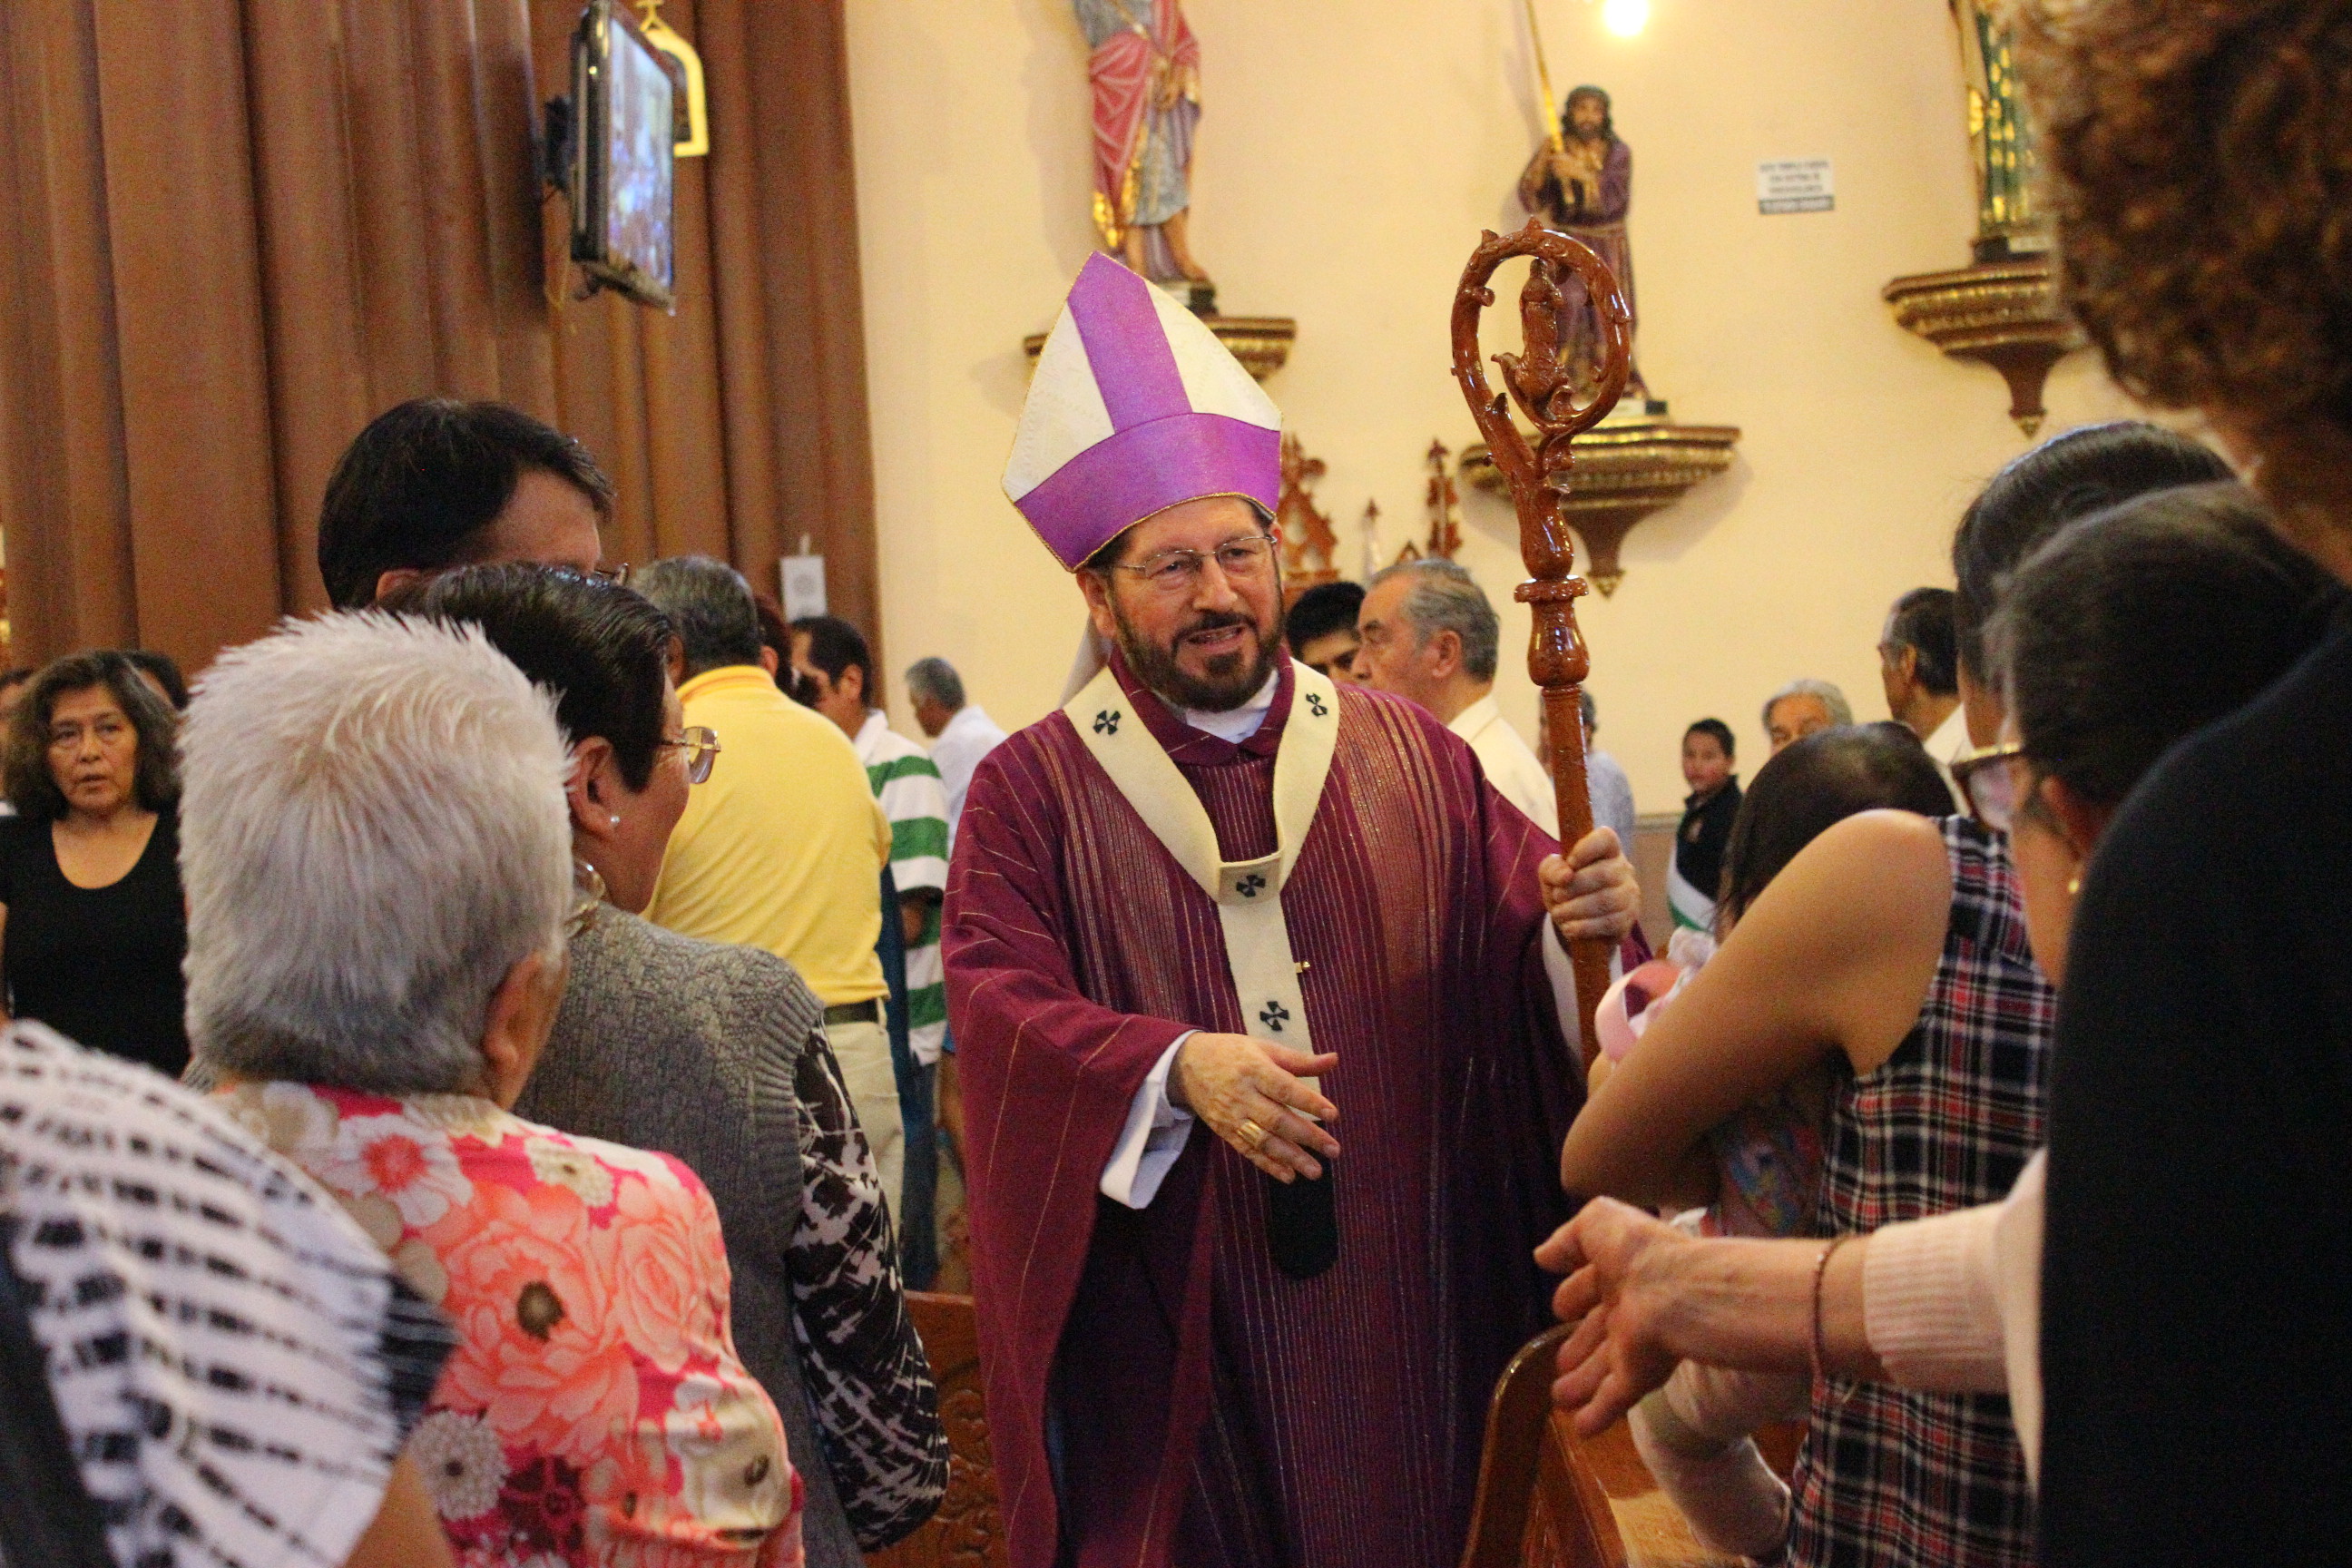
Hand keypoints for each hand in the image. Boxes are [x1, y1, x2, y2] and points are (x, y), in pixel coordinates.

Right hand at [1170, 1032, 1339, 1182]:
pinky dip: (1268, 1165)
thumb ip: (1299, 1060)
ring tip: (1315, 1171)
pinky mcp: (1225, 1130)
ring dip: (1290, 1158)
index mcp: (1254, 1069)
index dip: (1309, 1102)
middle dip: (1307, 1136)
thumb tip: (1334, 1059)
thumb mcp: (1263, 1048)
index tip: (1333, 1115)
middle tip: (1334, 1150)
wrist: (1186, 1065)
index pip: (1284, 1088)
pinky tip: (1288, 1176)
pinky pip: (1247, 1151)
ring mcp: (1232, 1116)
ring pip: (1263, 1140)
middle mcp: (1243, 1095)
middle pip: (1277, 1119)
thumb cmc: (1232, 1053)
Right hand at [1534, 1197, 1688, 1433]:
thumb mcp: (1600, 1223)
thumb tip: (1542, 1255)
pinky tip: (1581, 1430)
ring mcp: (1635, 1345)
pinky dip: (1598, 1414)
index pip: (1593, 1286)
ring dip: (1581, 1384)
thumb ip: (1570, 1238)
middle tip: (1560, 1363)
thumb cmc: (1639, 1252)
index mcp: (1621, 1272)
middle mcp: (1629, 1309)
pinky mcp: (1640, 1374)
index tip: (1561, 1309)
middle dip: (1578, 1347)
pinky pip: (1615, 1397)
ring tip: (1559, 1398)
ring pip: (1603, 1369)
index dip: (1575, 1295)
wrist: (1678, 1292)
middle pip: (1598, 1332)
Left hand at [1540, 826, 1638, 944]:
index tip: (1570, 863)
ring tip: (1559, 913)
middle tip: (1557, 896)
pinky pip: (1609, 922)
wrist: (1576, 921)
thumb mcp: (1551, 876)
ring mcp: (1629, 895)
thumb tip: (1566, 875)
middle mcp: (1623, 869)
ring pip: (1607, 900)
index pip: (1606, 838)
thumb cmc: (1566, 888)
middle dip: (1574, 887)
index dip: (1587, 848)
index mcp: (1606, 850)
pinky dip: (1584, 927)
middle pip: (1604, 874)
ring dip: (1576, 909)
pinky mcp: (1628, 919)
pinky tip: (1569, 928)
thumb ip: (1552, 869)